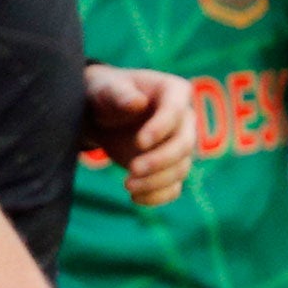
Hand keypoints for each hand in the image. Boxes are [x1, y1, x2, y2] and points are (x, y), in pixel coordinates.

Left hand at [83, 64, 195, 205]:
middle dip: (160, 160)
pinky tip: (136, 198)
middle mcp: (184, 119)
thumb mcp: (106, 89)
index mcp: (174, 92)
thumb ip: (120, 94)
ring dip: (156, 182)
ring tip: (128, 186)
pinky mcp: (170, 167)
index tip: (139, 142)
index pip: (176, 111)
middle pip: (184, 145)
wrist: (102, 115)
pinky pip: (174, 187)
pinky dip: (158, 196)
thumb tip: (138, 103)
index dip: (161, 128)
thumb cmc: (106, 94)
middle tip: (132, 170)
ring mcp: (180, 145)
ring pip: (180, 169)